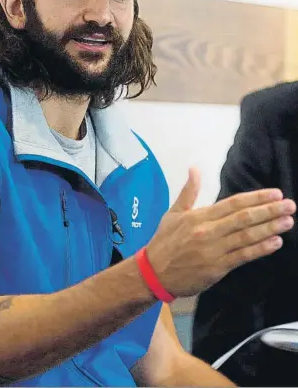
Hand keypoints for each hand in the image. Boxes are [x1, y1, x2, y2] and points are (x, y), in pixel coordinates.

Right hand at [147, 168, 295, 296]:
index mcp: (199, 216)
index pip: (233, 204)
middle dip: (269, 211)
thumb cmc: (164, 241)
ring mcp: (214, 250)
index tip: (275, 193)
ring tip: (287, 221)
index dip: (256, 198)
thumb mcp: (173, 213)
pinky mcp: (218, 268)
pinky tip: (275, 242)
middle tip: (289, 205)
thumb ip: (188, 191)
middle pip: (244, 218)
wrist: (154, 272)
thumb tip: (194, 168)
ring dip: (270, 228)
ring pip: (247, 237)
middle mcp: (209, 231)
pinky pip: (243, 257)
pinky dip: (260, 249)